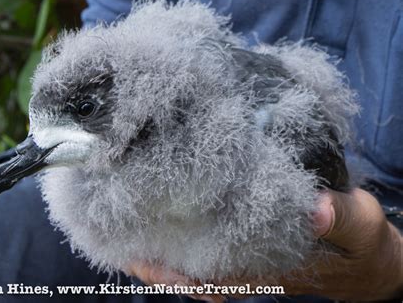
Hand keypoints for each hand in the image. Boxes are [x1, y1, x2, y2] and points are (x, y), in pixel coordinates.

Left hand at [126, 189, 402, 300]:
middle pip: (187, 271)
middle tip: (119, 229)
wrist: (363, 257)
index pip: (204, 276)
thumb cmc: (360, 245)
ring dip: (162, 247)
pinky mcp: (246, 245)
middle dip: (153, 257)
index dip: (168, 270)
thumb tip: (314, 208)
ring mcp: (242, 258)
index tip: (136, 254)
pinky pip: (204, 248)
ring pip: (191, 260)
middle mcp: (243, 267)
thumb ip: (337, 217)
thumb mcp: (358, 225)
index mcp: (260, 268)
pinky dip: (183, 238)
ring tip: (131, 222)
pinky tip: (166, 220)